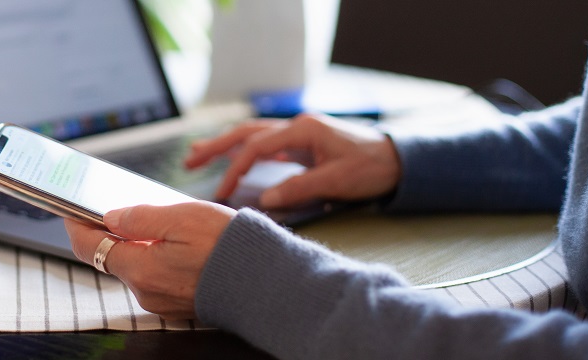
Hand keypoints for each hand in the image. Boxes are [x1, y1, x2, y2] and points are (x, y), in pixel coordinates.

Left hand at [64, 202, 235, 319]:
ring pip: (136, 266)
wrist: (267, 282)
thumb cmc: (229, 248)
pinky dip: (157, 258)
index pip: (91, 248)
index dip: (77, 226)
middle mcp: (145, 291)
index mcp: (140, 269)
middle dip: (112, 232)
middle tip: (118, 207)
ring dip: (139, 245)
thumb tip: (111, 217)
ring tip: (159, 222)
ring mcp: (161, 301)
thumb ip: (140, 218)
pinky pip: (156, 276)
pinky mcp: (178, 304)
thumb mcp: (182, 217)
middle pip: (113, 257)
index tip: (70, 210)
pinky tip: (176, 243)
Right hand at [185, 113, 401, 207]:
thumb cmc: (371, 167)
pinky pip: (266, 145)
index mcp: (303, 129)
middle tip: (189, 160)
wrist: (398, 160)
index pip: (256, 147)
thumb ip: (299, 188)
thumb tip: (265, 200)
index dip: (235, 169)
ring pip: (253, 136)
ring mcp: (299, 133)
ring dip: (225, 146)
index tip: (221, 191)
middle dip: (216, 146)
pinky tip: (233, 161)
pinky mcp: (303, 143)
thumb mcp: (336, 181)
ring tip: (198, 155)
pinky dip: (245, 152)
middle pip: (246, 133)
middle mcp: (297, 126)